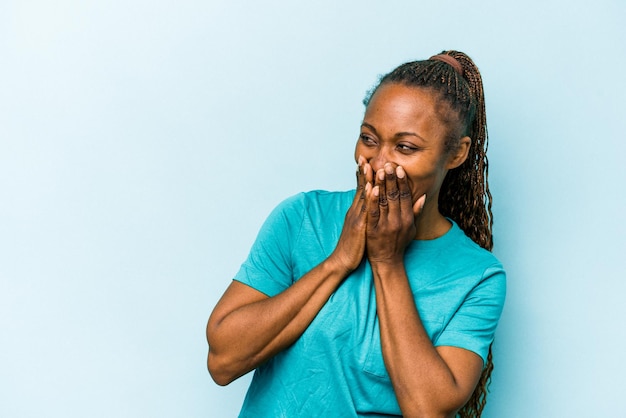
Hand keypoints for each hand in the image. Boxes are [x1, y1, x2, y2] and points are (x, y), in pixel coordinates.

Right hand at [329, 156, 373, 273]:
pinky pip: (366, 209)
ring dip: (366, 180)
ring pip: (362, 195)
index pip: (361, 190)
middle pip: (361, 188)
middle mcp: (355, 211)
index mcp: (356, 211)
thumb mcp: (359, 227)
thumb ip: (363, 216)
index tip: (365, 162)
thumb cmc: (353, 246)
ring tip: (369, 165)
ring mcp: (356, 217)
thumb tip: (366, 209)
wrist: (342, 261)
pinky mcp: (359, 226)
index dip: (363, 176)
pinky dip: (369, 197)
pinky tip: (373, 187)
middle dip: (363, 172)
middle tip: (365, 156)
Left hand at [365, 163, 425, 264]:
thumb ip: (416, 212)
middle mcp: (398, 221)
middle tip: (389, 164)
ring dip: (381, 184)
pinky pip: (372, 211)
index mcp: (407, 219)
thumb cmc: (399, 243)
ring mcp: (385, 225)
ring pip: (383, 201)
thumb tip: (423, 196)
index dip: (402, 182)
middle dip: (391, 179)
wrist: (387, 261)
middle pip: (394, 196)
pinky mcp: (373, 229)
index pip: (405, 196)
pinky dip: (372, 199)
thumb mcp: (411, 228)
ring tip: (380, 170)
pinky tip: (370, 187)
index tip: (399, 168)